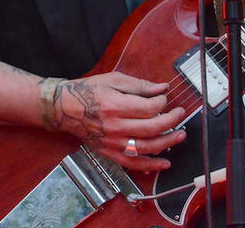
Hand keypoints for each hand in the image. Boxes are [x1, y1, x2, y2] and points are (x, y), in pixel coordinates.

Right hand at [52, 71, 186, 171]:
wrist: (64, 108)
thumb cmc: (89, 91)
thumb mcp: (114, 80)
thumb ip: (141, 85)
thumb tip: (163, 88)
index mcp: (116, 105)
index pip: (149, 108)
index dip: (162, 102)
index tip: (164, 98)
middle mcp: (115, 126)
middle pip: (151, 128)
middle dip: (171, 121)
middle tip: (181, 113)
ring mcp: (112, 142)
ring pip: (146, 148)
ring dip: (167, 142)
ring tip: (180, 136)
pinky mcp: (109, 152)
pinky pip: (132, 163)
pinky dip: (150, 165)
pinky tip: (164, 163)